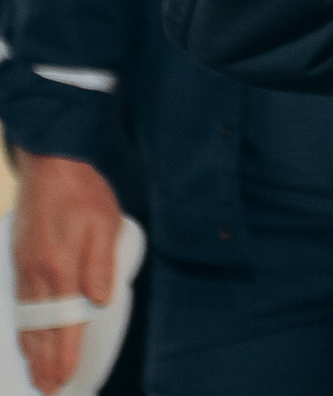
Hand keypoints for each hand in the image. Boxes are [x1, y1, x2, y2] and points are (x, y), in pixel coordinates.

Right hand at [11, 152, 118, 393]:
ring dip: (31, 350)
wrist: (52, 166)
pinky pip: (20, 304)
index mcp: (63, 268)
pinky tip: (25, 337)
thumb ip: (102, 264)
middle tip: (48, 389)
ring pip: (27, 320)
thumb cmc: (85, 194)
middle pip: (41, 330)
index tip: (64, 378)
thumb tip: (100, 302)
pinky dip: (22, 327)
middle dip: (45, 362)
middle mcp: (39, 275)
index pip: (64, 324)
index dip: (64, 354)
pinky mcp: (20, 261)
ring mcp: (25, 269)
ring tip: (36, 374)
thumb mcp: (106, 224)